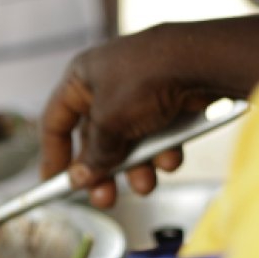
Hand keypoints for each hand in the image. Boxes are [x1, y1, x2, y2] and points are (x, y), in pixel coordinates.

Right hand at [41, 16, 258, 206]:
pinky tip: (170, 160)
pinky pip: (157, 135)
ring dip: (136, 168)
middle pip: (95, 139)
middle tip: (104, 198)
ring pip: (128, 142)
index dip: (53, 155)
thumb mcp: (108, 123)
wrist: (206, 59)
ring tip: (145, 185)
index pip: (56, 122)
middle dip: (103, 172)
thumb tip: (78, 179)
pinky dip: (162, 152)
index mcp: (81, 79)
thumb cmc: (144, 79)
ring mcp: (139, 92)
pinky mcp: (169, 100)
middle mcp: (106, 84)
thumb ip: (92, 156)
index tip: (53, 183)